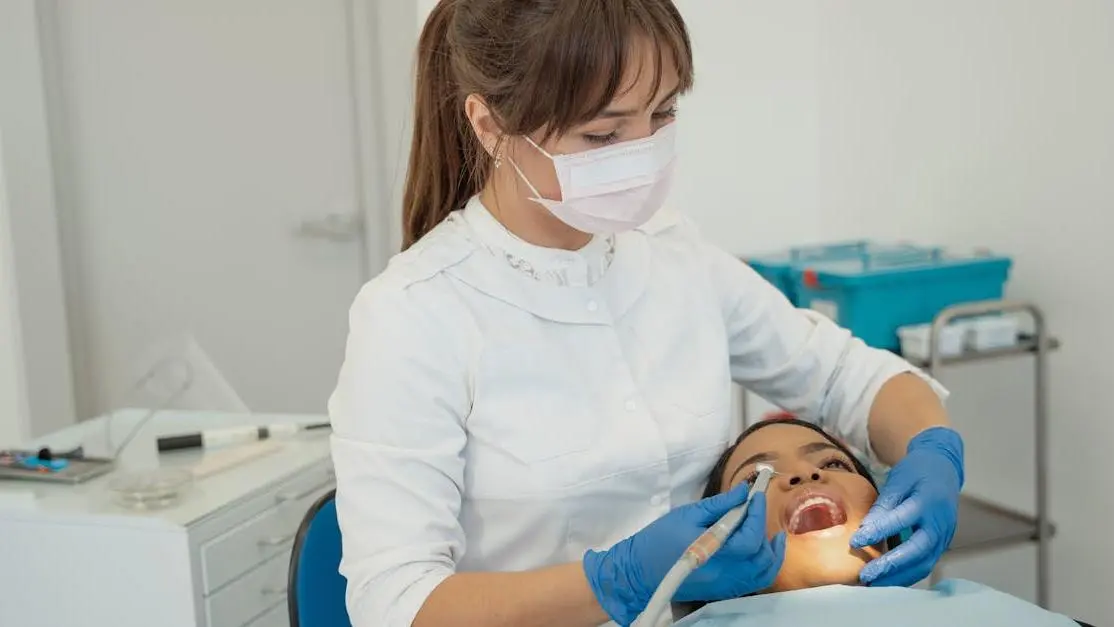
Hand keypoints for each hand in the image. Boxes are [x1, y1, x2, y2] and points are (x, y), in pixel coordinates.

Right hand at [583, 484, 785, 625]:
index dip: (757, 514)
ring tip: (769, 532)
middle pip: (761, 555)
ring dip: (771, 551)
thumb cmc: (660, 539)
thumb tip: (744, 492)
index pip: (750, 537)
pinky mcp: (725, 591)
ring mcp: (727, 586)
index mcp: (715, 554)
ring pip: (763, 572)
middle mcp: (726, 574)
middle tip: (754, 508)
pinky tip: (761, 550)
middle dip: (762, 528)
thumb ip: (719, 505)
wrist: (640, 572)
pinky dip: (764, 566)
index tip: (755, 495)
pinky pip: (755, 581)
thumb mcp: (687, 515)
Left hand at [851, 426, 964, 586]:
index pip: (901, 520)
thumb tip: (865, 529)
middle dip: (891, 566)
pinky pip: (925, 564)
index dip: (877, 532)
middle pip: (917, 550)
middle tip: (866, 576)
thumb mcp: (898, 480)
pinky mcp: (942, 545)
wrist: (944, 469)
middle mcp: (940, 523)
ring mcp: (944, 536)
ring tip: (873, 585)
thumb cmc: (917, 472)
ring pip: (924, 563)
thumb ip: (884, 505)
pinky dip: (907, 575)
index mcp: (928, 501)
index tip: (854, 542)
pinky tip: (887, 581)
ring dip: (899, 577)